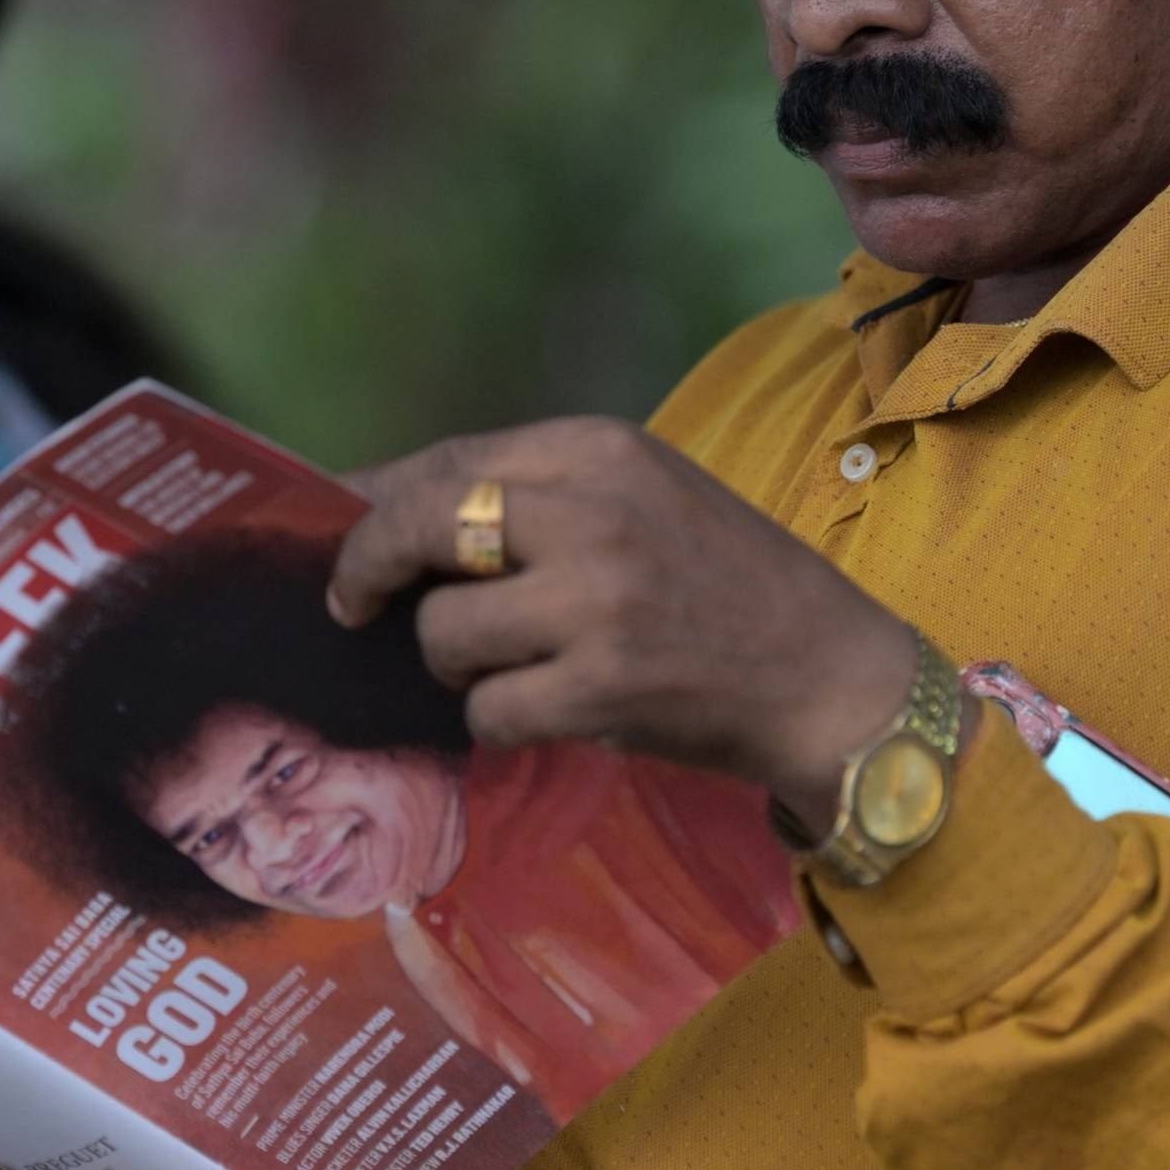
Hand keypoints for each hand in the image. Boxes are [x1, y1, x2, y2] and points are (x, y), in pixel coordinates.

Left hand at [329, 418, 962, 831]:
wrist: (830, 676)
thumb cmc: (728, 584)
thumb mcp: (642, 499)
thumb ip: (534, 496)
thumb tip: (380, 500)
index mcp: (601, 449)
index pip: (445, 461)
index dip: (372, 502)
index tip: (339, 530)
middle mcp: (595, 510)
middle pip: (420, 524)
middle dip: (367, 568)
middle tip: (356, 606)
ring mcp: (597, 600)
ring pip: (445, 629)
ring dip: (454, 662)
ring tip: (506, 668)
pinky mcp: (602, 685)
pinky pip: (488, 710)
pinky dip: (499, 721)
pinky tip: (546, 712)